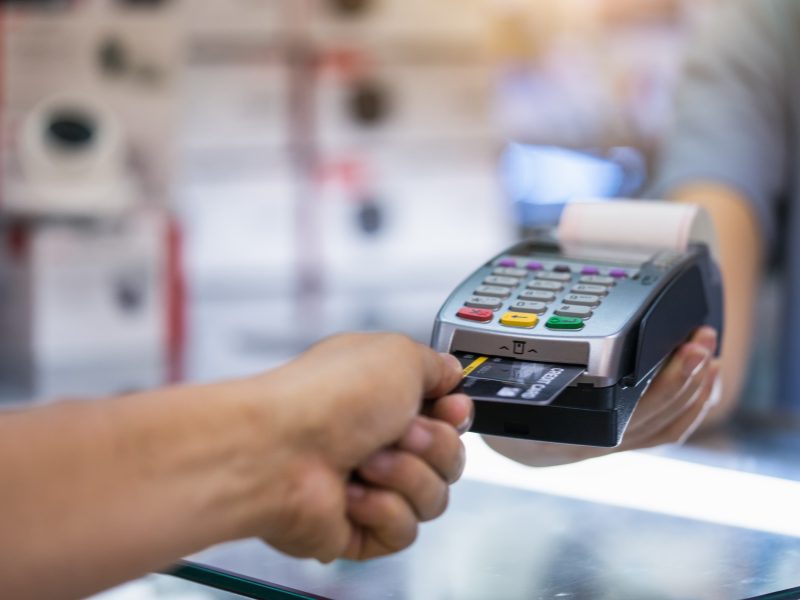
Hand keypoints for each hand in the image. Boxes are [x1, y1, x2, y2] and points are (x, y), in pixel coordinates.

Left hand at [232, 333, 471, 561]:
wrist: (279, 451)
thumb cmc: (328, 398)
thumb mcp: (399, 354)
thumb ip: (435, 363)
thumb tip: (450, 372)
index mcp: (385, 397)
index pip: (446, 416)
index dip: (456, 415)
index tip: (451, 410)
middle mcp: (378, 439)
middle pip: (450, 458)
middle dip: (434, 445)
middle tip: (400, 432)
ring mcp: (370, 485)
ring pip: (433, 497)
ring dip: (406, 476)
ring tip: (367, 462)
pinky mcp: (361, 527)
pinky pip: (405, 530)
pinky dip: (383, 509)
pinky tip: (353, 493)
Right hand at [484, 326, 720, 466]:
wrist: (501, 443)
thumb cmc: (497, 410)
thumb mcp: (493, 388)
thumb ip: (511, 369)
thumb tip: (515, 337)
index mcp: (568, 431)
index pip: (633, 412)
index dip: (667, 384)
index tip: (686, 350)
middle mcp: (594, 442)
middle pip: (657, 416)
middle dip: (688, 374)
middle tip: (702, 337)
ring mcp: (610, 444)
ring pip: (665, 427)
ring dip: (695, 389)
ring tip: (708, 352)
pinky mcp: (620, 438)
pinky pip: (664, 432)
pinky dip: (690, 407)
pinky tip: (702, 381)